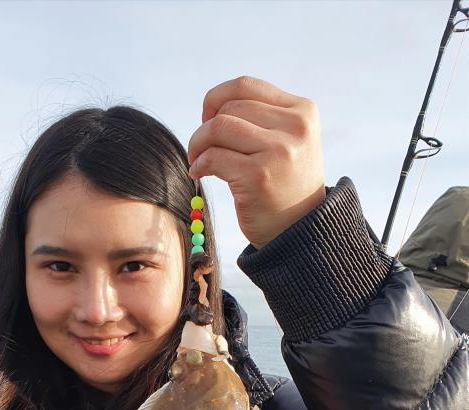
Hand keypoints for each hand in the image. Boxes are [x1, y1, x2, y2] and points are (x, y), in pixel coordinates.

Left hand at [187, 76, 325, 247]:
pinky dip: (199, 164)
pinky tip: (199, 173)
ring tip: (197, 160)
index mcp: (303, 111)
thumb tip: (213, 106)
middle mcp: (295, 127)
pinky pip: (213, 157)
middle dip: (205, 127)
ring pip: (218, 127)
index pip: (246, 86)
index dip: (217, 99)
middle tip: (200, 149)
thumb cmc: (285, 186)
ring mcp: (278, 151)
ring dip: (198, 144)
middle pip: (229, 108)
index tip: (208, 119)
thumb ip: (262, 118)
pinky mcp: (258, 176)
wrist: (300, 232)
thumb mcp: (288, 142)